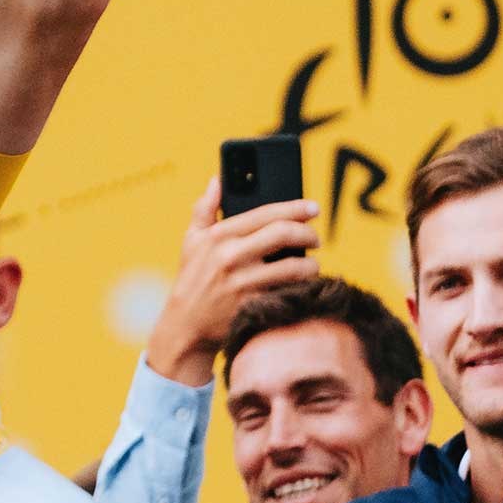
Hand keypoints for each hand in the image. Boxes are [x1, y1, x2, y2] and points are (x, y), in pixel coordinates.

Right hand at [141, 178, 321, 385]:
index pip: (266, 214)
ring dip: (311, 265)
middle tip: (316, 238)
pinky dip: (301, 287)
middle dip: (308, 234)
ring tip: (312, 264)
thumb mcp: (191, 239)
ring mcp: (243, 282)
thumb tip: (217, 179)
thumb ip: (204, 207)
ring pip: (294, 267)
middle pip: (284, 235)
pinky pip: (289, 292)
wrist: (186, 323)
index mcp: (219, 235)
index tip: (313, 208)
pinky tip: (303, 285)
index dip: (295, 208)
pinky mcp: (253, 304)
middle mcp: (231, 256)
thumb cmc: (192, 277)